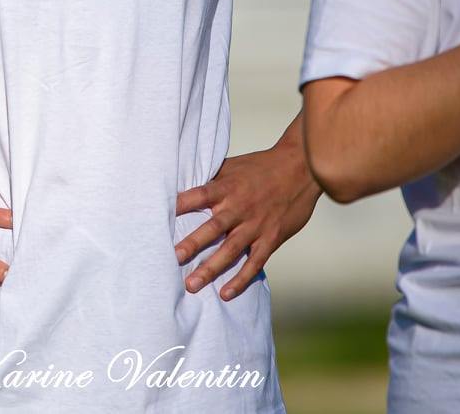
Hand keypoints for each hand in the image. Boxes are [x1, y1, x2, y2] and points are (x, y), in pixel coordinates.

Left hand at [174, 143, 319, 300]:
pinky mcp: (271, 238)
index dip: (180, 204)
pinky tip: (226, 293)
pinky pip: (255, 262)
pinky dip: (241, 279)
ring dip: (211, 268)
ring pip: (230, 250)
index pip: (199, 195)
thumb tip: (182, 181)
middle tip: (174, 258)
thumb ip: (212, 178)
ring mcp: (256, 225)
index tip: (159, 216)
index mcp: (227, 187)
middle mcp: (239, 207)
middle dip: (193, 243)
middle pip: (212, 227)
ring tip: (191, 285)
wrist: (300, 168)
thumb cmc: (262, 166)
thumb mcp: (234, 166)